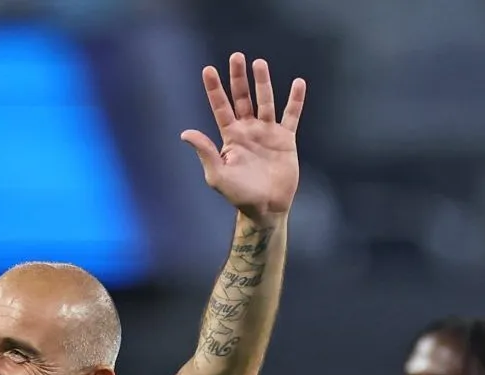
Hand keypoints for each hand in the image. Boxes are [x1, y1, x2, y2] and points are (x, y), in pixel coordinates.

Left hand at [180, 53, 307, 220]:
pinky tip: (298, 83)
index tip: (208, 69)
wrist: (266, 208)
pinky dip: (295, 100)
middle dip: (238, 78)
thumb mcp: (217, 175)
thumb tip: (186, 133)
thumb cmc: (239, 195)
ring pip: (265, 101)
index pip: (220, 107)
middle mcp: (248, 130)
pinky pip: (291, 115)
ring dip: (263, 82)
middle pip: (242, 98)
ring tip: (259, 63)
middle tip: (236, 57)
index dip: (214, 89)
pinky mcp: (286, 139)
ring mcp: (267, 133)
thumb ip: (205, 152)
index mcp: (230, 137)